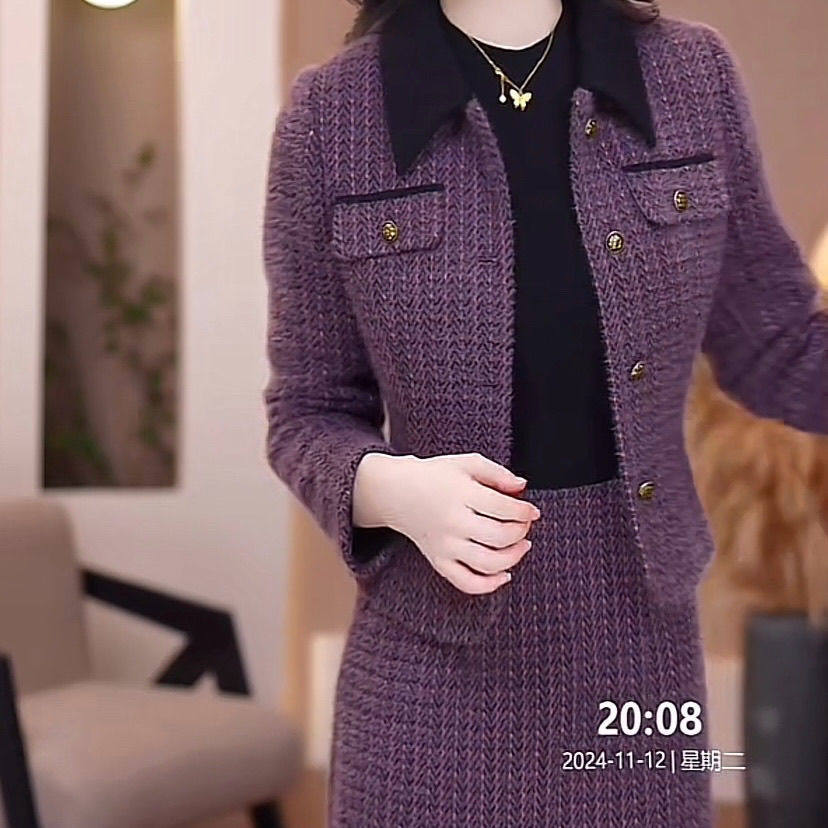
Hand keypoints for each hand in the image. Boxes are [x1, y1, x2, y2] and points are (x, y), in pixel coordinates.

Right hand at [357, 451, 540, 593]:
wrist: (396, 492)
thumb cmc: (435, 476)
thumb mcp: (466, 463)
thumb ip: (497, 473)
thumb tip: (522, 487)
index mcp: (461, 494)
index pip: (504, 509)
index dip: (525, 511)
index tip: (532, 511)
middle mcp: (453, 523)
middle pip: (500, 536)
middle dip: (521, 531)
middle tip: (524, 524)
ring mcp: (445, 545)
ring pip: (488, 563)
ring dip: (514, 557)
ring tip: (521, 546)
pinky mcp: (438, 561)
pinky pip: (467, 583)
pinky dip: (490, 585)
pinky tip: (505, 575)